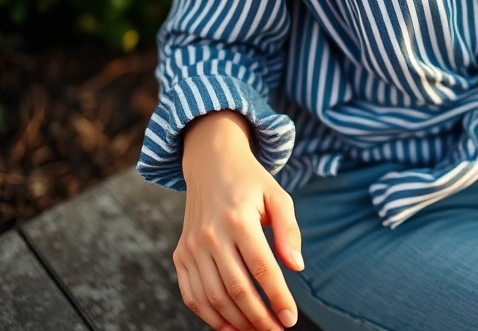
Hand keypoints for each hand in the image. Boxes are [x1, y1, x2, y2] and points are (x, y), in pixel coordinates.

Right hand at [175, 111, 303, 330]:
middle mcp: (211, 235)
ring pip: (213, 297)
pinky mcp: (180, 255)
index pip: (262, 269)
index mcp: (238, 220)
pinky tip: (230, 325)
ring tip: (258, 330)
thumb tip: (296, 267)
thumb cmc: (251, 182)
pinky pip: (191, 294)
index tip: (290, 318)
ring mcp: (191, 247)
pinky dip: (209, 316)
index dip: (277, 298)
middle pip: (237, 288)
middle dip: (259, 317)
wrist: (211, 164)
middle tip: (276, 330)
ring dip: (236, 321)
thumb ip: (289, 231)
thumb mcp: (278, 197)